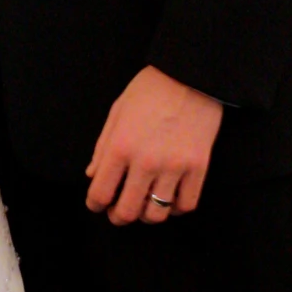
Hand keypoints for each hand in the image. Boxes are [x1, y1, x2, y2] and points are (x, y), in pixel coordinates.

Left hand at [86, 66, 224, 225]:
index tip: (99, 203)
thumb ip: (103, 147)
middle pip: (127, 212)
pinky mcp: (198, 167)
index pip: (100, 193)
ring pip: (157, 214)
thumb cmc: (150, 90)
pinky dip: (176, 208)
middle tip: (120, 211)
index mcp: (120, 146)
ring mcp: (174, 166)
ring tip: (146, 205)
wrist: (191, 74)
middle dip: (119, 216)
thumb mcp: (117, 112)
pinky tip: (170, 198)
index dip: (95, 204)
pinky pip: (186, 205)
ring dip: (147, 215)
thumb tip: (93, 175)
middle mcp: (145, 162)